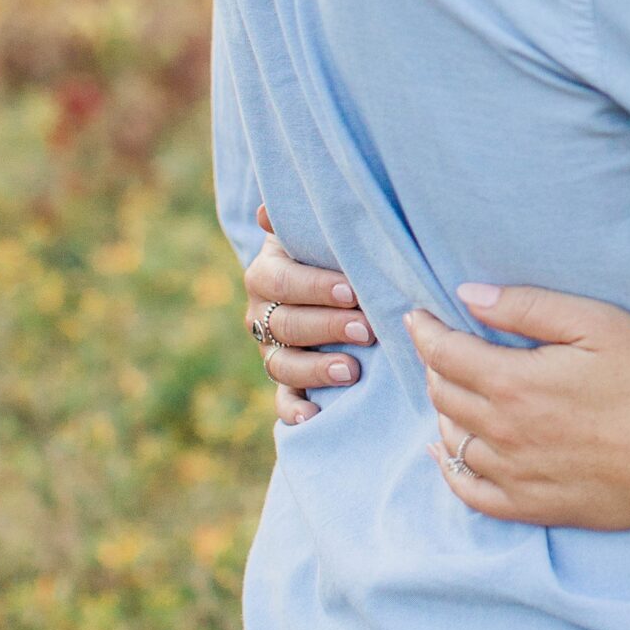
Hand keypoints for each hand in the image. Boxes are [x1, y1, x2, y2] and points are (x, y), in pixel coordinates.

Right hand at [243, 206, 372, 425]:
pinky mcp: (285, 382)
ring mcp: (271, 350)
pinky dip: (294, 411)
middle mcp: (262, 314)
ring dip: (316, 369)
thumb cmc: (326, 250)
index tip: (353, 290)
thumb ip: (300, 222)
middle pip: (286, 325)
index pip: (283, 282)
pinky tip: (313, 418)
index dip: (316, 288)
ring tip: (351, 370)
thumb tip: (267, 211)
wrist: (325, 278)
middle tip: (367, 328)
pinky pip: (282, 401)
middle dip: (328, 327)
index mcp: (266, 274)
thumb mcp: (313, 232)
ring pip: (283, 364)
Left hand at [407, 285, 629, 527]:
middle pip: (444, 394)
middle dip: (433, 364)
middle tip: (437, 345)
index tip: (416, 317)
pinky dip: (448, 469)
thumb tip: (468, 296)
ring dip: (441, 409)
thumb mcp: (598, 324)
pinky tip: (443, 454)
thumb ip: (529, 307)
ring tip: (446, 387)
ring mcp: (515, 474)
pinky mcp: (532, 506)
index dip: (424, 331)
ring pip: (452, 439)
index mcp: (514, 382)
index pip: (445, 353)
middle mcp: (503, 432)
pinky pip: (470, 492)